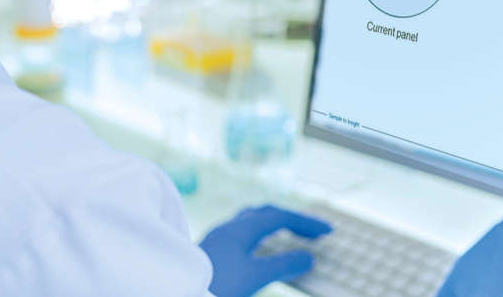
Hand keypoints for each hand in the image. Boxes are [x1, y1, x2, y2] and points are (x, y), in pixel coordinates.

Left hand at [198, 204, 331, 296]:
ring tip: (290, 234)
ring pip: (251, 222)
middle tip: (313, 231)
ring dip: (274, 225)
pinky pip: (241, 234)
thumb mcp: (254, 277)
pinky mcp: (211, 252)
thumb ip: (282, 265)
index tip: (328, 231)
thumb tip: (308, 258)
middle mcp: (228, 228)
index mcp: (240, 229)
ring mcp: (217, 239)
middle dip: (292, 219)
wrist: (174, 292)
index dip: (306, 223)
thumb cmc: (215, 284)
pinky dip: (260, 236)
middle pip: (266, 214)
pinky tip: (260, 249)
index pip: (280, 217)